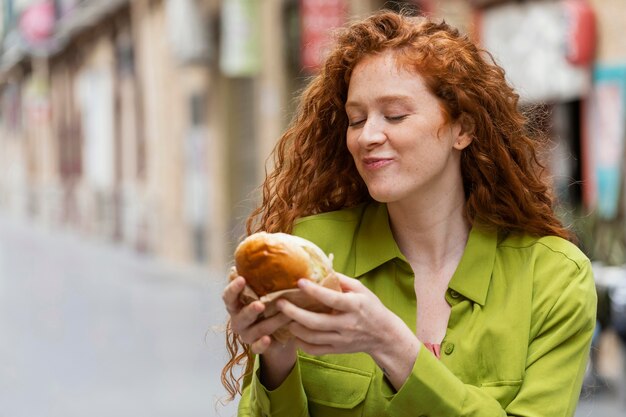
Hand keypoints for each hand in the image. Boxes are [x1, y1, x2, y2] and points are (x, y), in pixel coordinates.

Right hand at [222, 275, 293, 354]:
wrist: (279, 335)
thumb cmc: (271, 306)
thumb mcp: (268, 291)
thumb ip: (264, 276)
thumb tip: (270, 245)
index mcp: (237, 304)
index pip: (228, 296)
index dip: (233, 288)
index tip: (241, 278)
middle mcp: (238, 319)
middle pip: (240, 315)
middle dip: (250, 310)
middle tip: (260, 304)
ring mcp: (246, 334)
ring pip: (256, 330)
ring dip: (271, 322)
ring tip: (286, 315)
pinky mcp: (256, 347)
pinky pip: (257, 348)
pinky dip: (261, 344)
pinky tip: (268, 339)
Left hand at [277, 273, 407, 356]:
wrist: (384, 335)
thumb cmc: (371, 307)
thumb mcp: (361, 289)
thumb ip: (341, 280)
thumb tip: (321, 270)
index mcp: (354, 305)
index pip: (331, 298)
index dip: (314, 291)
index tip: (299, 282)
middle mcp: (347, 324)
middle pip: (315, 322)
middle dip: (294, 312)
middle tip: (280, 303)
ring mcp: (341, 339)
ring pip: (312, 337)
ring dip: (295, 328)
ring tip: (284, 317)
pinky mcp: (337, 350)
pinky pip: (315, 350)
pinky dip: (301, 343)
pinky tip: (295, 333)